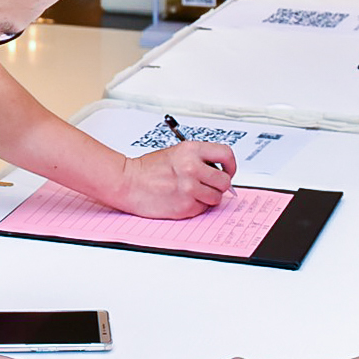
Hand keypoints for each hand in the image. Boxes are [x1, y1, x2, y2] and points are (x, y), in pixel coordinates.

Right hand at [113, 143, 237, 217]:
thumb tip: (219, 170)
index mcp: (191, 150)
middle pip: (225, 181)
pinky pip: (202, 208)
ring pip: (216, 197)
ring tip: (193, 192)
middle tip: (210, 185)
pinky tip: (183, 199)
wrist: (128, 183)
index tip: (228, 170)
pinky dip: (196, 206)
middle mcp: (192, 168)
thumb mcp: (176, 152)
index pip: (226, 154)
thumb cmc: (148, 169)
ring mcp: (190, 188)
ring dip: (208, 197)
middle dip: (220, 185)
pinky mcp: (185, 205)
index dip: (231, 165)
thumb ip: (199, 159)